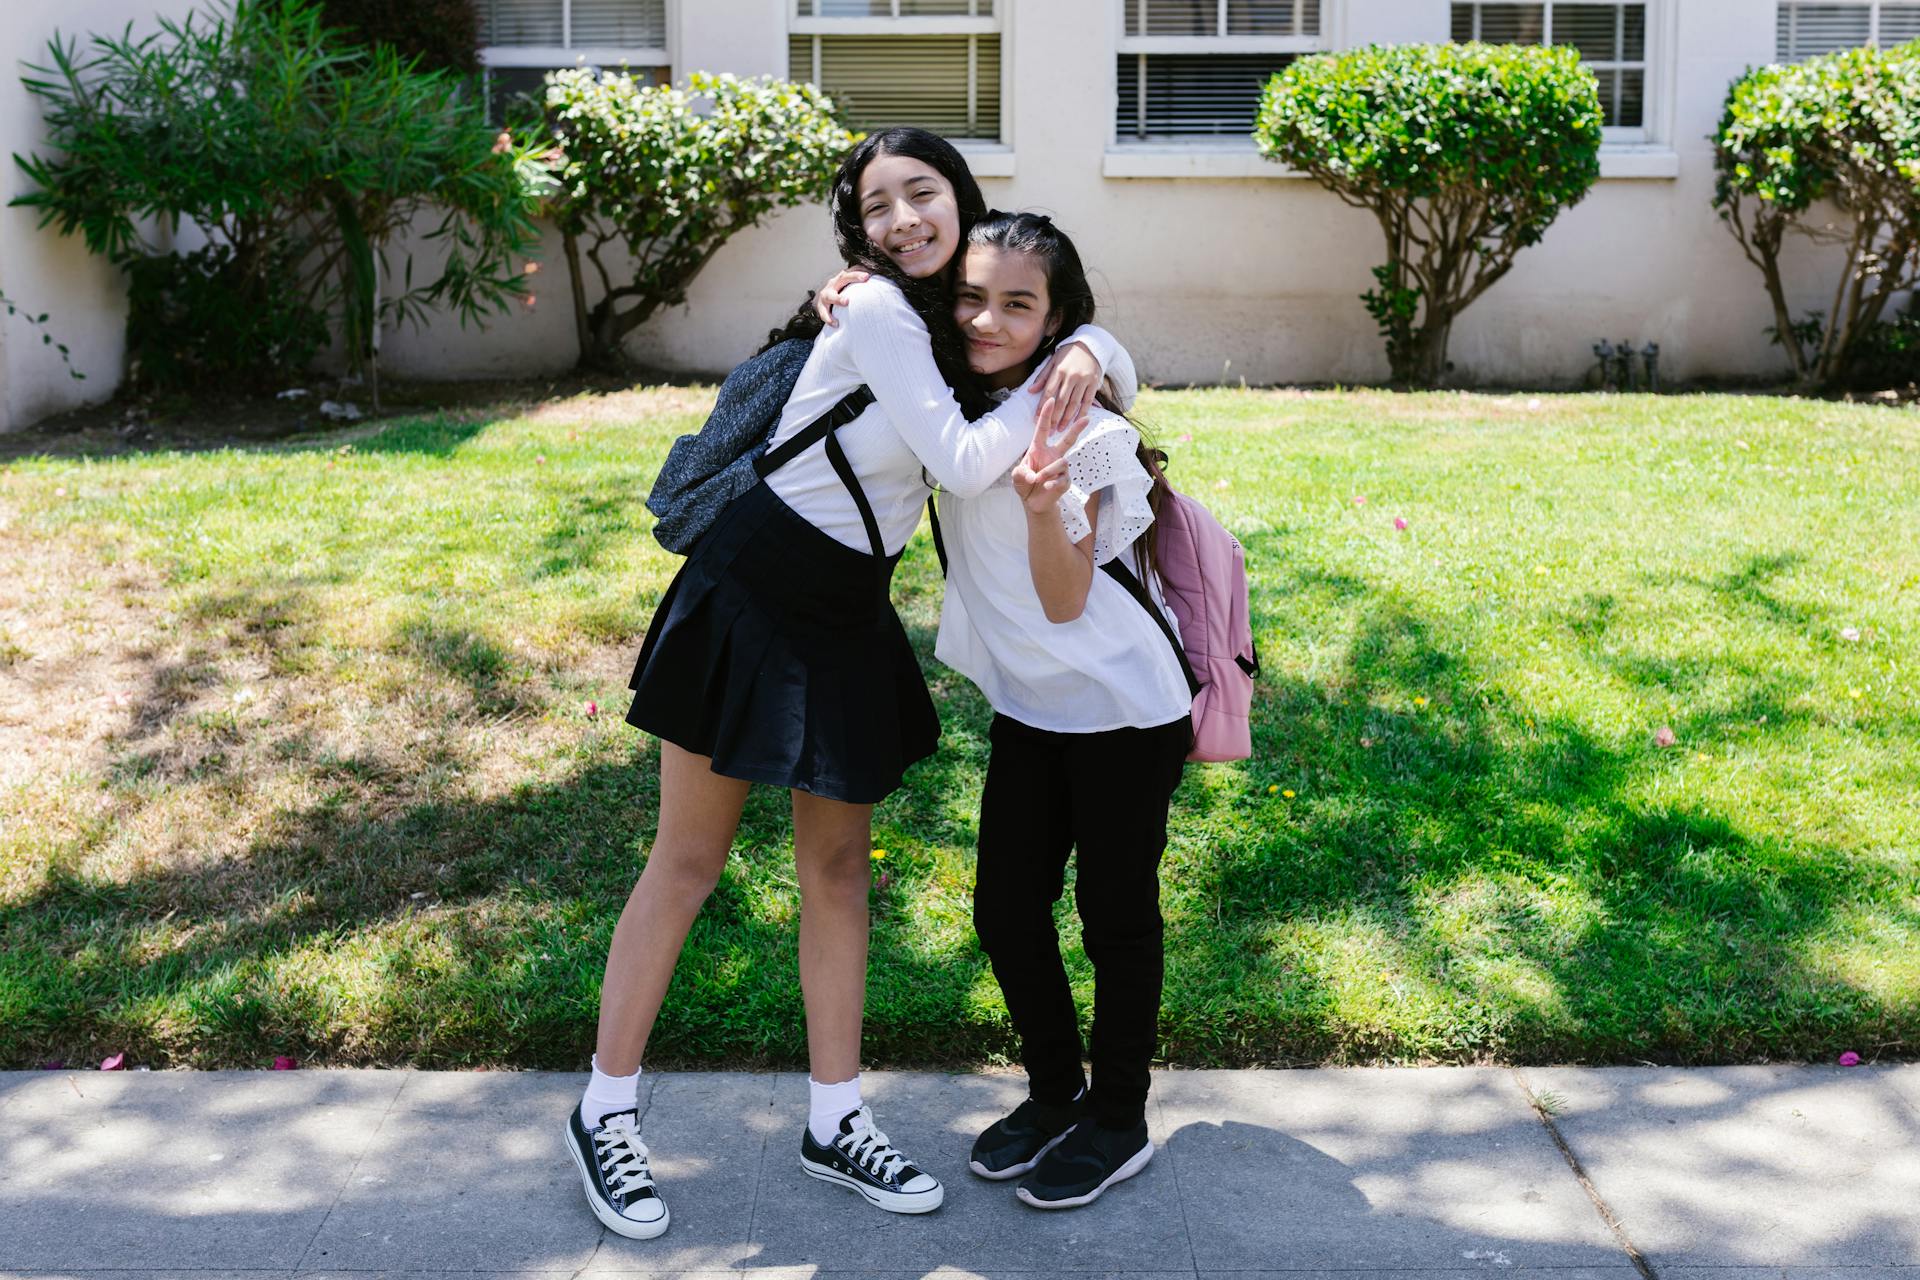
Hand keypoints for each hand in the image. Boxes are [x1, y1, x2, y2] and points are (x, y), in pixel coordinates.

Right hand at [813, 268, 870, 324]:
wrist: (822, 299)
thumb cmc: (841, 293)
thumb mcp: (848, 287)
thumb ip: (861, 286)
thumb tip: (881, 285)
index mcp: (841, 278)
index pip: (851, 272)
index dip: (858, 274)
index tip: (868, 276)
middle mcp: (833, 284)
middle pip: (842, 278)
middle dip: (853, 278)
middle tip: (864, 279)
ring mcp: (826, 296)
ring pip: (830, 296)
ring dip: (838, 298)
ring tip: (846, 302)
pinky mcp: (821, 307)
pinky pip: (824, 313)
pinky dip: (829, 319)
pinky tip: (836, 324)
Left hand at [1010, 395, 1088, 513]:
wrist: (1033, 502)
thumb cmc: (1025, 483)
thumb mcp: (1017, 477)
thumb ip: (1021, 473)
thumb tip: (1034, 476)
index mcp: (1039, 449)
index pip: (1043, 429)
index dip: (1046, 414)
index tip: (1051, 399)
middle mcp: (1052, 455)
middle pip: (1067, 440)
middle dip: (1077, 429)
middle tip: (1086, 418)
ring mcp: (1061, 468)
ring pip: (1061, 462)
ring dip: (1047, 472)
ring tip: (1038, 480)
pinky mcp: (1066, 480)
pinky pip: (1062, 478)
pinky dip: (1051, 484)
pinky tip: (1046, 488)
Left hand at [1031, 340, 1104, 425]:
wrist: (1089, 345)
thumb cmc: (1067, 354)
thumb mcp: (1053, 361)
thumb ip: (1042, 377)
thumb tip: (1030, 391)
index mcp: (1059, 370)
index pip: (1048, 392)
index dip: (1042, 407)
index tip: (1036, 419)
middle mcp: (1071, 376)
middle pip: (1061, 401)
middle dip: (1054, 418)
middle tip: (1049, 431)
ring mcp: (1084, 379)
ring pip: (1074, 403)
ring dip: (1067, 418)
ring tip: (1060, 429)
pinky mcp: (1094, 383)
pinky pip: (1088, 401)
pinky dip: (1082, 413)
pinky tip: (1077, 422)